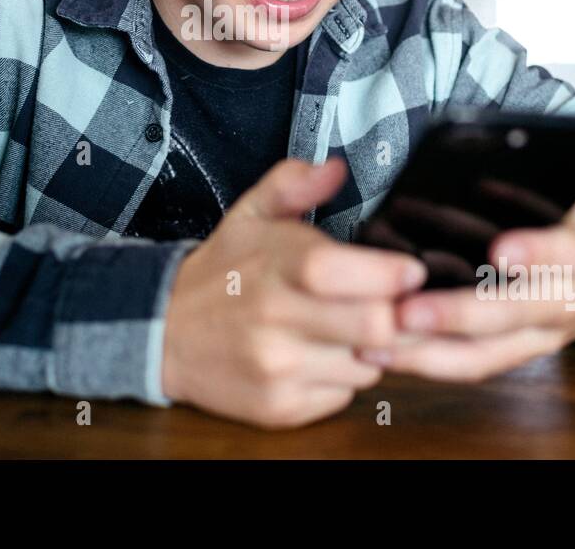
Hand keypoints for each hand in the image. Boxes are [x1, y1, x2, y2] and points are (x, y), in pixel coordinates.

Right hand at [161, 156, 427, 428]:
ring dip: (372, 349)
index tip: (411, 271)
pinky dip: (345, 376)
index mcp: (276, 267)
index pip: (348, 273)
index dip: (393, 274)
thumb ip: (293, 183)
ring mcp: (278, 369)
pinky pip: (344, 396)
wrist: (164, 332)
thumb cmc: (221, 272)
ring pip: (367, 366)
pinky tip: (324, 355)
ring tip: (350, 328)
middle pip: (375, 328)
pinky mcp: (280, 407)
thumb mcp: (249, 214)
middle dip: (400, 317)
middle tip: (400, 305)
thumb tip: (336, 167)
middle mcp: (276, 321)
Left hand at [357, 180, 574, 381]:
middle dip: (456, 316)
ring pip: (485, 355)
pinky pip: (472, 366)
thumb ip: (525, 183)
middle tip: (405, 313)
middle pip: (511, 315)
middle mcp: (563, 302)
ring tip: (374, 343)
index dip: (533, 252)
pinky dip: (425, 365)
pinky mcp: (519, 356)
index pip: (562, 252)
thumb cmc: (572, 223)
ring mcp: (541, 337)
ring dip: (427, 355)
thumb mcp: (565, 196)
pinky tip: (380, 354)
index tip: (500, 250)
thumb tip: (464, 150)